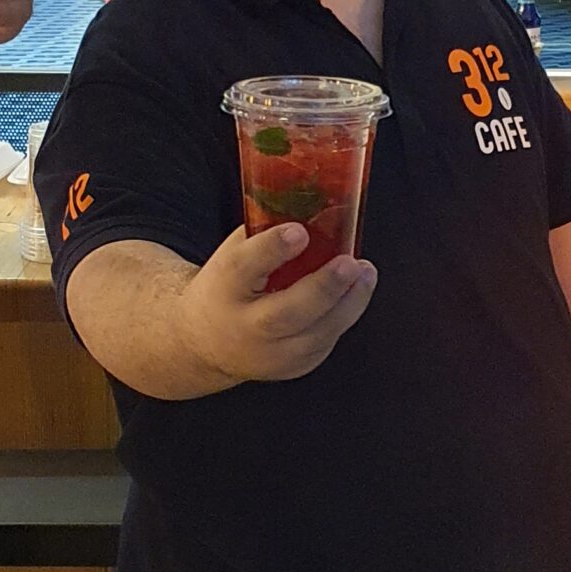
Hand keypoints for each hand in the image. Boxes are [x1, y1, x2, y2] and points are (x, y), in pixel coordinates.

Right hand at [178, 223, 377, 383]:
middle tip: (349, 263)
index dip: (271, 250)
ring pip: (316, 334)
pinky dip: (345, 315)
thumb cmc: (225, 288)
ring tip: (365, 273)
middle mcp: (244, 327)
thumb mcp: (231, 257)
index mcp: (223, 289)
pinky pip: (325, 341)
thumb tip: (309, 204)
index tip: (298, 232)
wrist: (205, 343)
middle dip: (323, 288)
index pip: (243, 269)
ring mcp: (270, 354)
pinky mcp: (293, 367)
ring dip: (348, 302)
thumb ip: (263, 235)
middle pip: (285, 314)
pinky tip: (357, 291)